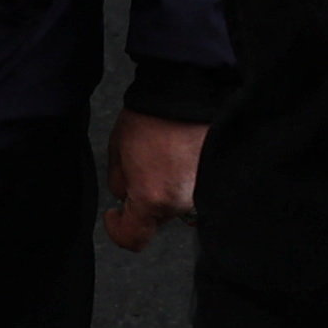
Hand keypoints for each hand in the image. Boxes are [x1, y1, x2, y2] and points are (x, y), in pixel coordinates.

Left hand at [103, 108, 208, 253]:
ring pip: (176, 203)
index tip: (113, 215)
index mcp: (152, 199)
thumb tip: (126, 195)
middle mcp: (180, 201)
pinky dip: (183, 175)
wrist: (186, 89)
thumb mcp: (118, 150)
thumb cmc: (150, 115)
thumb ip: (119, 182)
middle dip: (144, 201)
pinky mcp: (213, 175)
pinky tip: (178, 153)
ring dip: (166, 188)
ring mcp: (200, 190)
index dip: (117, 230)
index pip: (133, 238)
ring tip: (162, 156)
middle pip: (157, 218)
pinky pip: (193, 186)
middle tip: (139, 171)